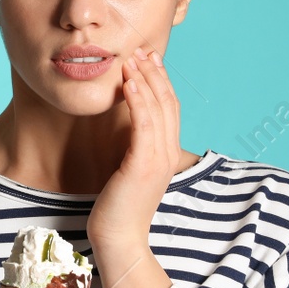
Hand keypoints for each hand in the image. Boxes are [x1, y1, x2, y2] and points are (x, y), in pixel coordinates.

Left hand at [86, 45, 181, 260]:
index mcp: (168, 154)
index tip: (149, 59)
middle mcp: (168, 154)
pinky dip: (138, 100)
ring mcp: (158, 159)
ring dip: (145, 80)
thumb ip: (134, 150)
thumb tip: (126, 132)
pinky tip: (128, 83)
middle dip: (155, 73)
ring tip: (132, 58)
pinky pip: (144, 125)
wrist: (119, 238)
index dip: (161, 81)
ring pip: (158, 109)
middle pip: (168, 103)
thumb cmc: (118, 207)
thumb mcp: (130, 172)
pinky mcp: (143, 165)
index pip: (170, 109)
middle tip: (142, 50)